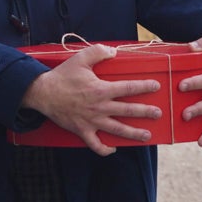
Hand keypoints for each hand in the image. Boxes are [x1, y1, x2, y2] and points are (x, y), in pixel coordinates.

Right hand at [20, 44, 161, 156]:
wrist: (43, 93)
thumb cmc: (62, 76)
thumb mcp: (80, 58)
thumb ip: (98, 52)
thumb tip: (114, 52)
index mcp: (101, 89)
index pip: (128, 88)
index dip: (144, 87)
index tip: (156, 86)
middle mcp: (100, 107)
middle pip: (127, 110)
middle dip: (145, 112)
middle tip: (158, 114)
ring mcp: (92, 121)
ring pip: (117, 130)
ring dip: (134, 134)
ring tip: (147, 136)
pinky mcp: (82, 131)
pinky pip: (96, 145)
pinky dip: (105, 149)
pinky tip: (113, 149)